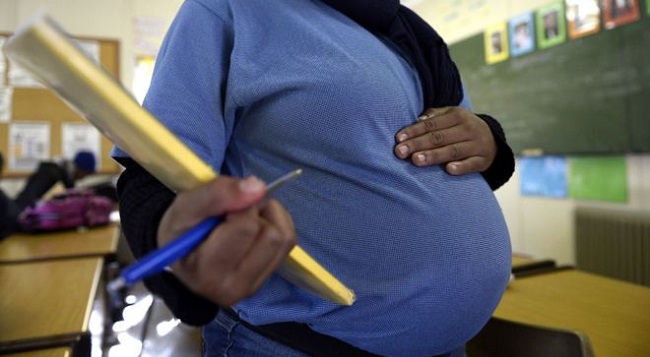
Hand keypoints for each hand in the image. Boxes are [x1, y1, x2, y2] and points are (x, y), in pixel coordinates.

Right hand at [157, 175, 296, 305]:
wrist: (180, 253)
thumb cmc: (180, 230)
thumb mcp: (185, 205)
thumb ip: (217, 193)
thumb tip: (258, 187)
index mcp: (207, 272)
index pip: (246, 228)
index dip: (239, 205)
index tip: (222, 207)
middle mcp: (233, 287)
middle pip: (270, 235)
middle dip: (256, 212)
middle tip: (233, 212)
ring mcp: (252, 286)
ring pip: (283, 238)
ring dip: (268, 217)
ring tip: (243, 218)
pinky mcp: (266, 279)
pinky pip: (288, 243)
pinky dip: (277, 225)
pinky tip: (255, 226)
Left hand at [394, 106, 496, 174]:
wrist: (493, 140)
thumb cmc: (462, 127)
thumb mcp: (451, 115)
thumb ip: (434, 116)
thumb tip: (417, 119)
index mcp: (457, 116)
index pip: (432, 124)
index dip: (414, 131)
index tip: (399, 139)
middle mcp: (467, 129)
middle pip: (439, 137)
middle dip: (418, 144)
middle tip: (400, 152)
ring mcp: (476, 145)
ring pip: (452, 151)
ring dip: (434, 156)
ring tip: (416, 160)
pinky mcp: (483, 161)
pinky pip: (471, 164)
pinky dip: (461, 167)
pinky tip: (449, 169)